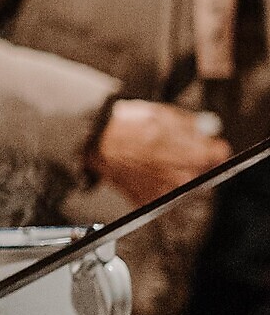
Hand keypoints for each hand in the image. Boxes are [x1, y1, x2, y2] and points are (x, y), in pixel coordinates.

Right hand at [87, 99, 227, 207]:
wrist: (95, 141)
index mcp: (195, 155)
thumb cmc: (126, 126)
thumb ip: (192, 125)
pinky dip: (154, 181)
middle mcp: (184, 178)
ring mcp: (166, 191)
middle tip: (170, 146)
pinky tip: (142, 167)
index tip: (205, 143)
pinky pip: (160, 191)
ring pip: (181, 181)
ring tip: (152, 156)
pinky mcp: (148, 200)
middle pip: (200, 169)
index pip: (219, 154)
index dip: (210, 145)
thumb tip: (208, 130)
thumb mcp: (165, 114)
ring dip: (172, 170)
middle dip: (190, 158)